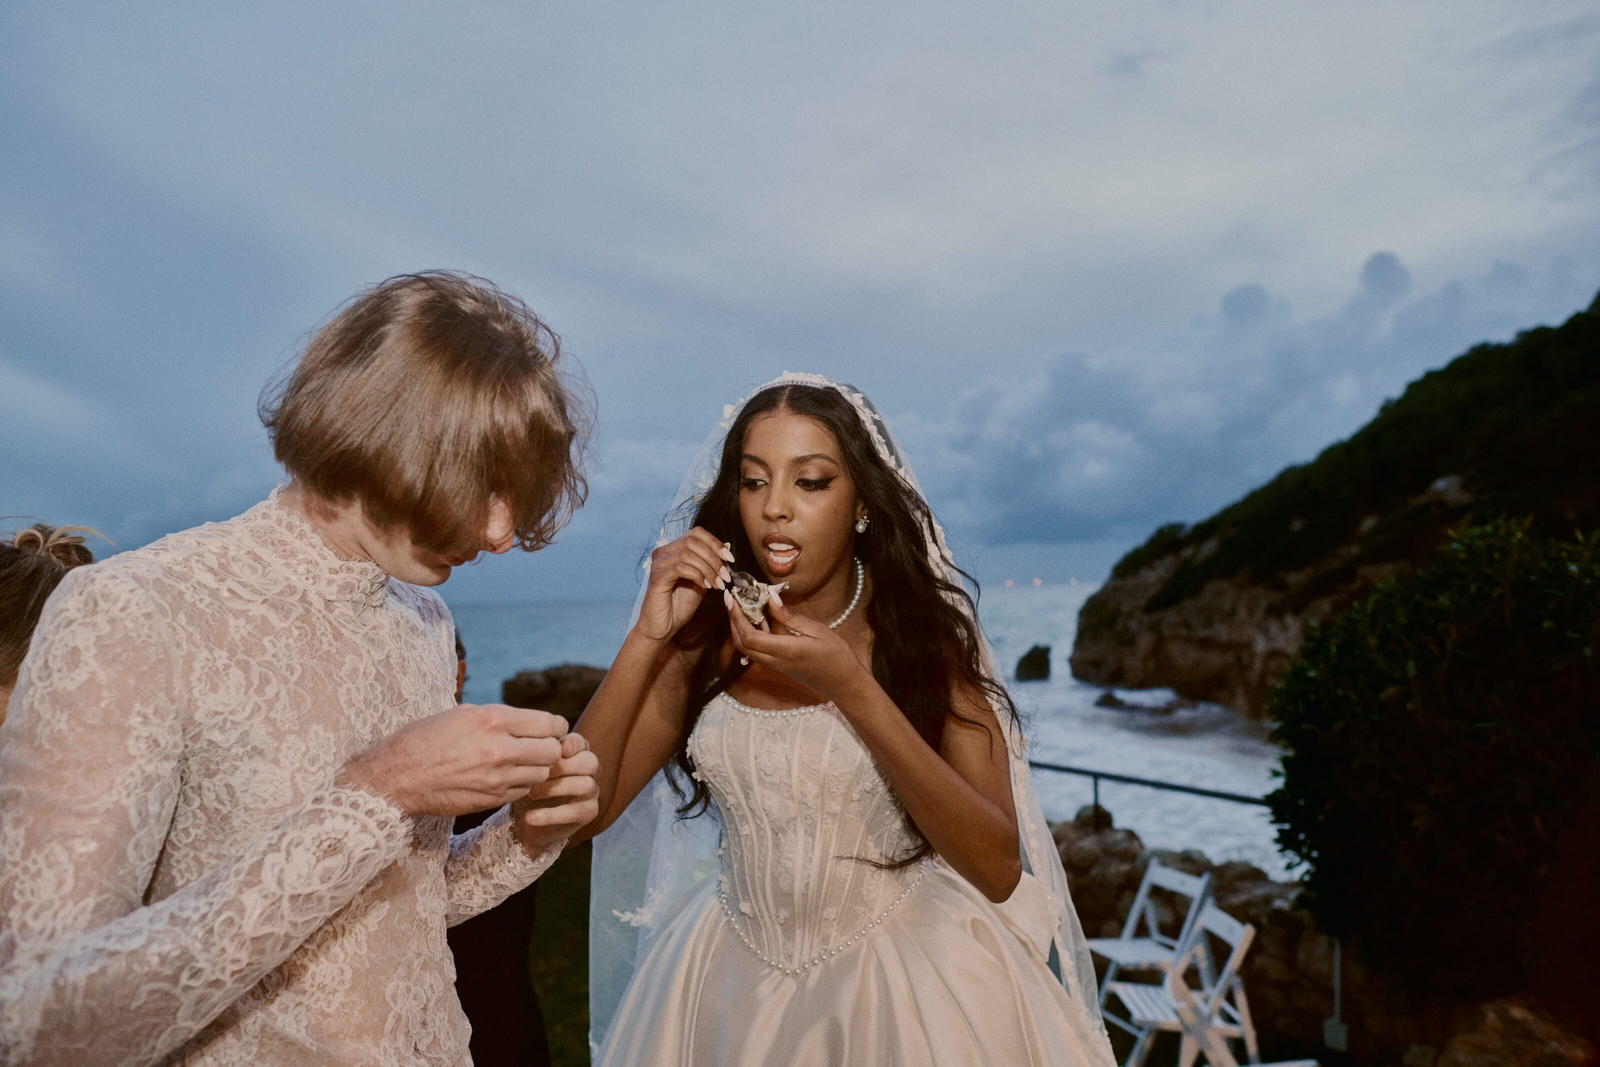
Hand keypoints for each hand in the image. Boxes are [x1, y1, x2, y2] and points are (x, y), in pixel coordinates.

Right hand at [338, 704, 568, 816]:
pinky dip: (521, 784)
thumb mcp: (463, 713)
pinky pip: (523, 791)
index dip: (554, 727)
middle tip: (537, 747)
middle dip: (549, 748)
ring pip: (542, 774)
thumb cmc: (426, 738)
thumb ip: (500, 717)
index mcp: (494, 720)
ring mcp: (498, 777)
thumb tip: (529, 722)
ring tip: (519, 762)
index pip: (550, 724)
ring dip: (536, 768)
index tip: (548, 729)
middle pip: (553, 751)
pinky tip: (505, 777)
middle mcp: (500, 748)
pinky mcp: (492, 799)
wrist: (397, 777)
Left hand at [512, 732, 600, 853]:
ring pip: (586, 785)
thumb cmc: (529, 784)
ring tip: (532, 794)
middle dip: (565, 766)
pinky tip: (530, 817)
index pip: (581, 743)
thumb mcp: (528, 768)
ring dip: (556, 788)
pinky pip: (575, 812)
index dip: (572, 744)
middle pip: (590, 762)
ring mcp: (591, 791)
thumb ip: (536, 756)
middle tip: (539, 773)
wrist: (525, 818)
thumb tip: (536, 749)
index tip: (555, 747)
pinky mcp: (588, 812)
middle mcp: (589, 771)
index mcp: (577, 753)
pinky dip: (551, 815)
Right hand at [635, 527, 734, 642]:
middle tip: (726, 575)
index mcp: (672, 550)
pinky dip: (697, 575)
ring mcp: (658, 565)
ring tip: (718, 584)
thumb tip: (727, 545)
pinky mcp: (657, 578)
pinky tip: (705, 587)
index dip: (715, 543)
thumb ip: (711, 564)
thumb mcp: (702, 582)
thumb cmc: (679, 606)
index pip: (696, 534)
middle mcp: (662, 553)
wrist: (662, 628)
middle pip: (692, 540)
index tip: (730, 559)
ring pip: (688, 553)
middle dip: (714, 557)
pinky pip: (680, 568)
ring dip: (708, 569)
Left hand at [724, 588, 870, 703]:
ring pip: (747, 649)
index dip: (736, 617)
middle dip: (733, 620)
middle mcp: (776, 661)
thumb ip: (790, 617)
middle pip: (742, 643)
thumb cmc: (836, 655)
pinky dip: (751, 635)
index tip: (732, 598)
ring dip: (740, 628)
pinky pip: (757, 652)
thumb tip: (770, 599)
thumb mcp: (817, 630)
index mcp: (785, 650)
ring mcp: (776, 666)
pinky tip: (759, 620)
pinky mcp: (779, 667)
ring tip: (743, 605)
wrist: (844, 685)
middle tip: (732, 599)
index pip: (750, 636)